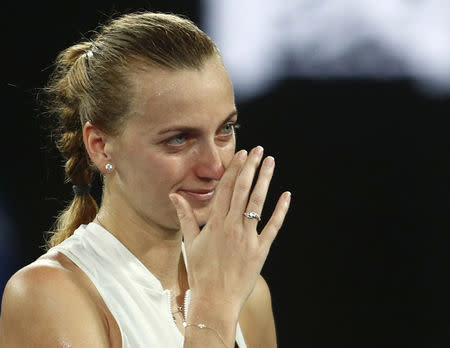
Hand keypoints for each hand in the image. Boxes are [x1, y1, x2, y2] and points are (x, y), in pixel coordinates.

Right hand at [169, 146, 290, 312]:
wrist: (215, 300)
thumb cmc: (200, 272)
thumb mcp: (190, 242)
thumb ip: (185, 216)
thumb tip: (174, 195)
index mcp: (215, 223)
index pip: (225, 189)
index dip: (234, 169)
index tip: (242, 154)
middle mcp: (232, 226)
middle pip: (243, 190)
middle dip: (251, 167)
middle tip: (259, 150)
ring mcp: (248, 238)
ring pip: (258, 203)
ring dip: (265, 181)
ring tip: (271, 163)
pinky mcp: (261, 250)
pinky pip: (273, 226)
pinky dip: (281, 211)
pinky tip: (287, 195)